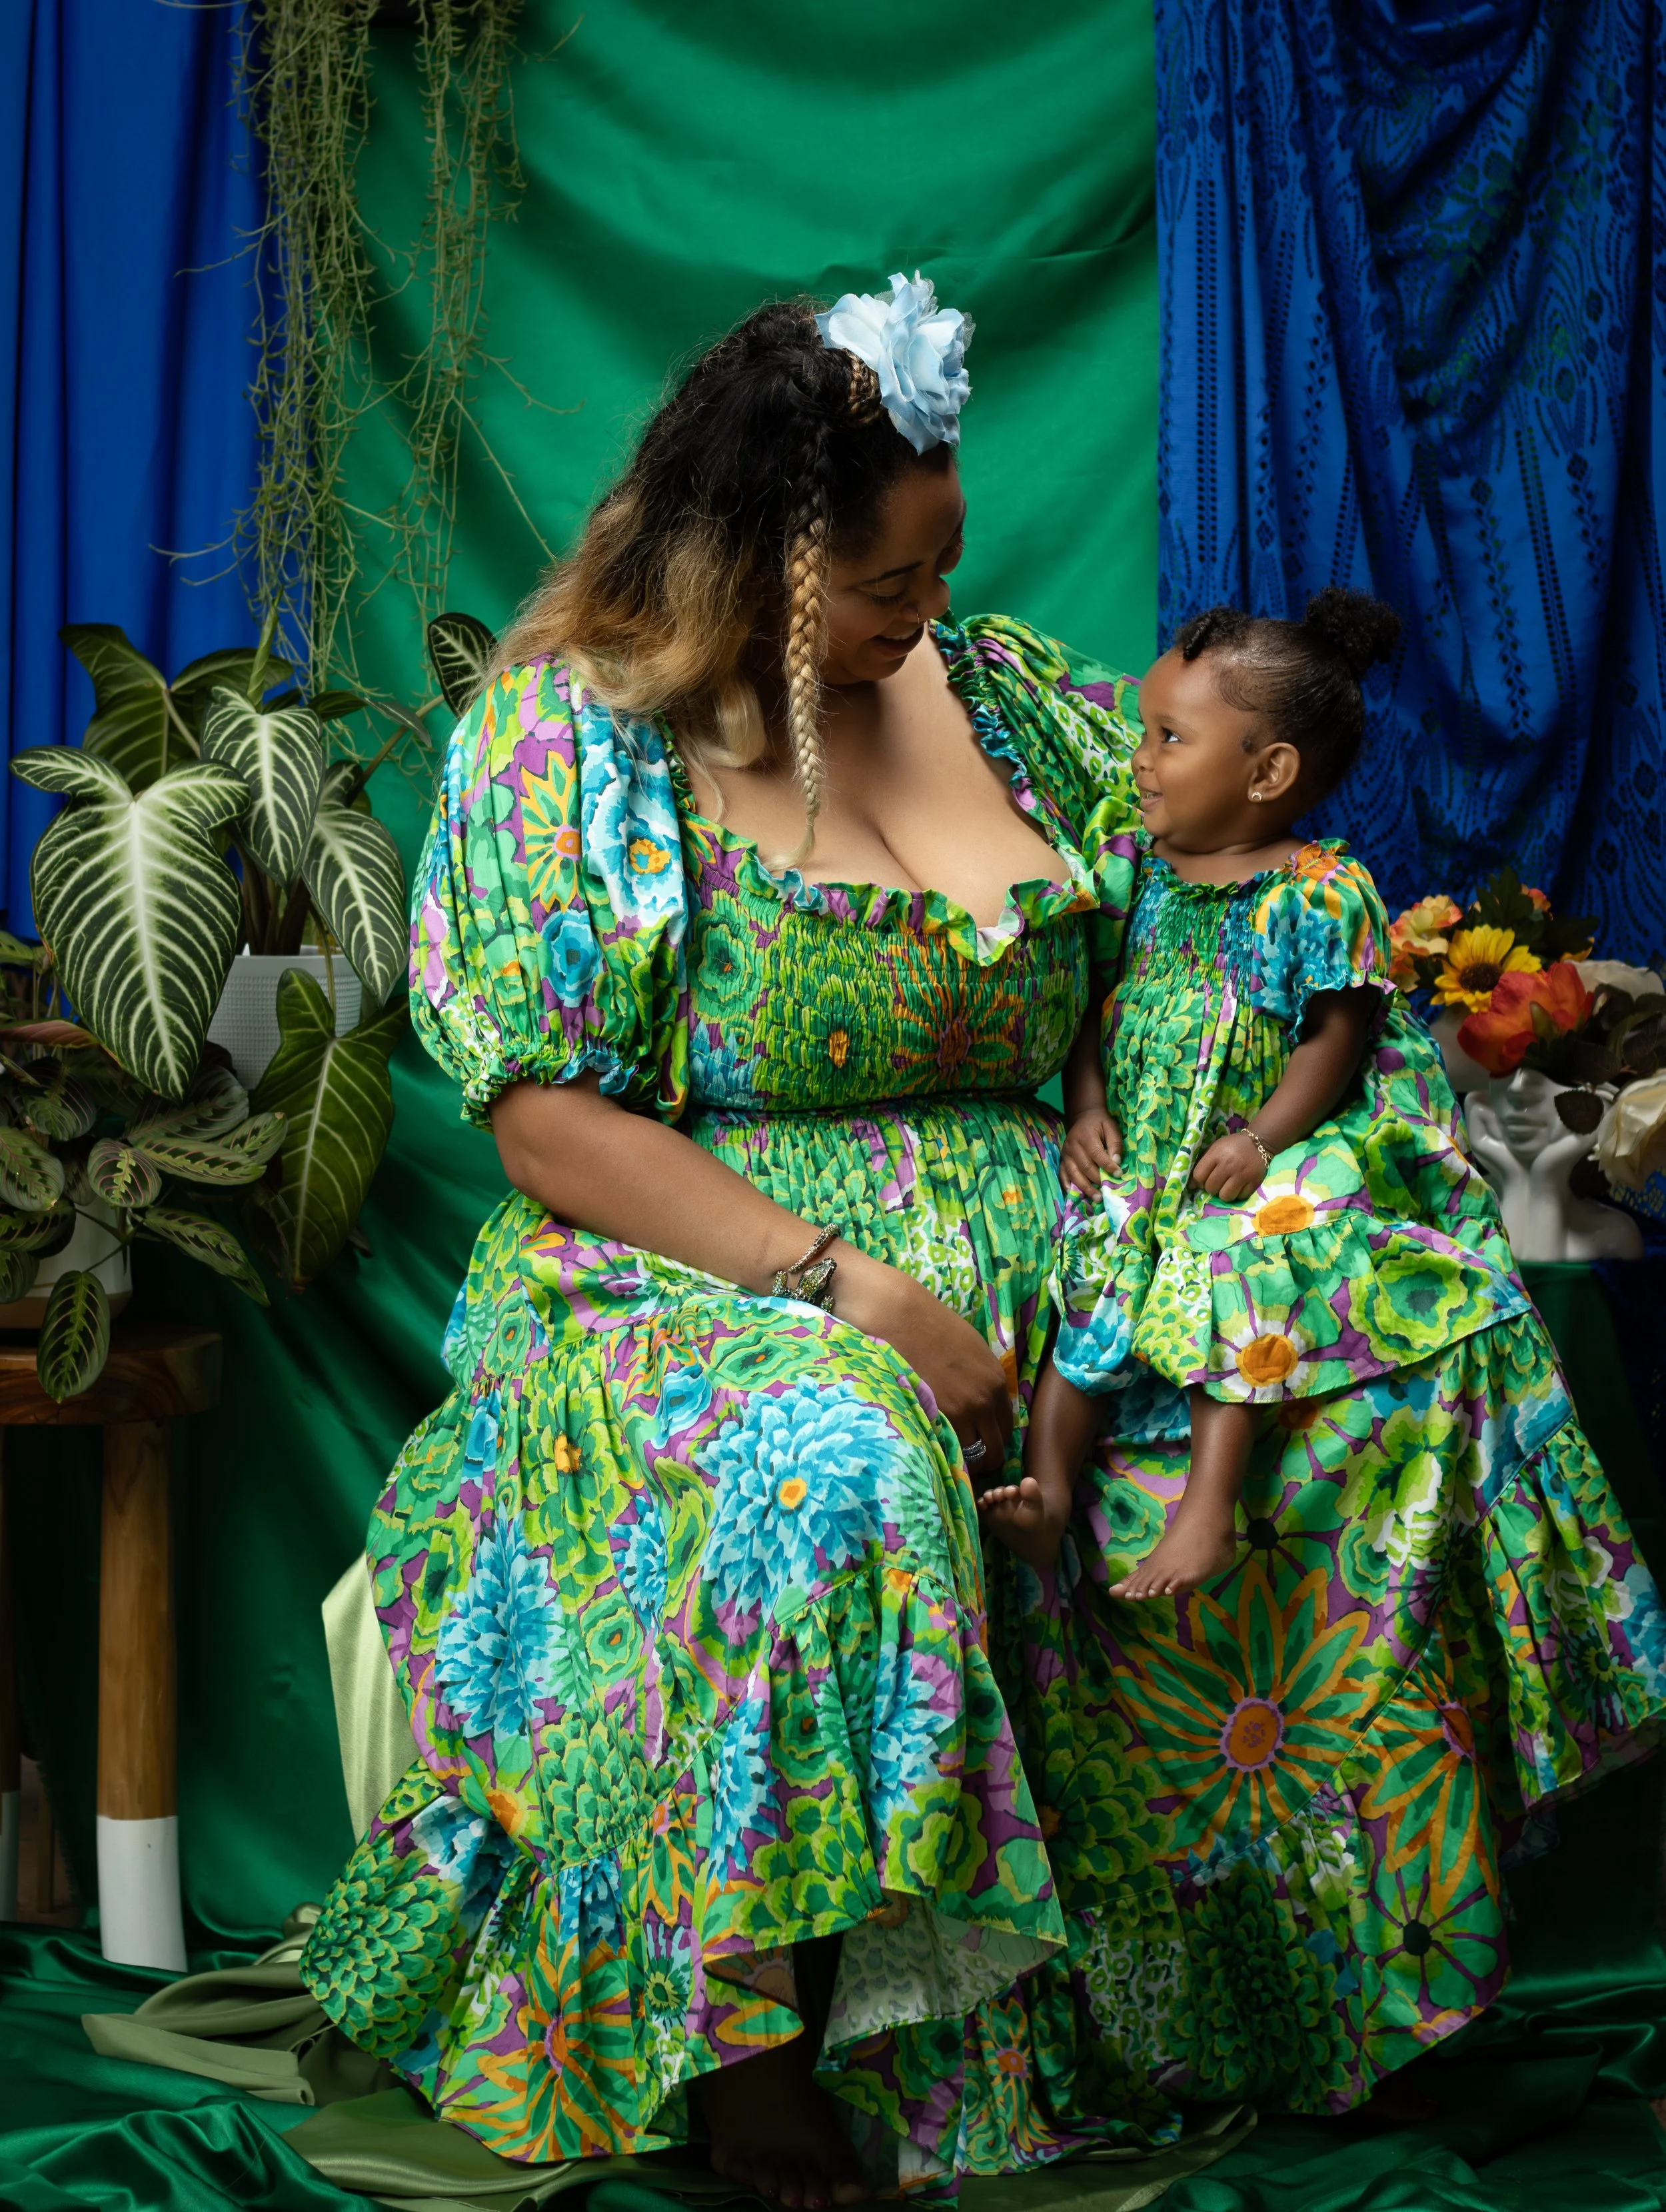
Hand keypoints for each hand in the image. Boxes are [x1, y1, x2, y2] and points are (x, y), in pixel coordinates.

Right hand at [834, 1247, 1011, 1476]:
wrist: (898, 1315)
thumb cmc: (932, 1326)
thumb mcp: (973, 1350)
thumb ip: (984, 1381)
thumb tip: (986, 1406)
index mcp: (997, 1383)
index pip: (1007, 1429)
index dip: (993, 1437)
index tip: (978, 1440)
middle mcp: (983, 1402)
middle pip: (994, 1450)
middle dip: (983, 1458)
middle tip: (964, 1456)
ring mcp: (958, 1414)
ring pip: (970, 1457)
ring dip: (960, 1457)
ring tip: (944, 1450)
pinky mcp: (932, 1419)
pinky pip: (944, 1450)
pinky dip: (940, 1452)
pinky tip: (929, 1443)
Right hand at [1061, 1111, 1123, 1196]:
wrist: (1083, 1117)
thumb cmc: (1100, 1123)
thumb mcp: (1111, 1127)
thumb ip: (1114, 1143)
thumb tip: (1116, 1162)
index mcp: (1086, 1136)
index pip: (1096, 1154)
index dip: (1107, 1166)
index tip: (1118, 1174)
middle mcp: (1073, 1146)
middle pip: (1085, 1166)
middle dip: (1097, 1180)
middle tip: (1108, 1192)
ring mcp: (1066, 1154)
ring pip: (1074, 1173)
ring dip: (1085, 1187)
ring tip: (1097, 1198)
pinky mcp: (1062, 1159)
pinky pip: (1063, 1174)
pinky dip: (1068, 1185)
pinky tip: (1076, 1194)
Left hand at [1188, 1131, 1266, 1201]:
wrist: (1259, 1141)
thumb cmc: (1233, 1146)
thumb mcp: (1215, 1148)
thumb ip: (1203, 1163)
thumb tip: (1192, 1184)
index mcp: (1217, 1154)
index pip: (1199, 1175)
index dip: (1198, 1181)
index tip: (1202, 1180)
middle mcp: (1228, 1164)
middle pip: (1211, 1188)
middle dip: (1211, 1188)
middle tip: (1217, 1182)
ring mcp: (1242, 1174)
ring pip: (1225, 1196)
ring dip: (1224, 1194)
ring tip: (1227, 1186)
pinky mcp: (1254, 1181)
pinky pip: (1240, 1197)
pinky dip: (1238, 1194)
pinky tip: (1239, 1186)